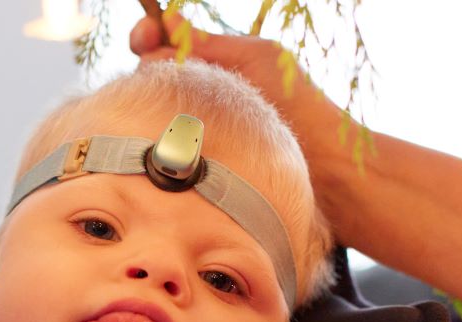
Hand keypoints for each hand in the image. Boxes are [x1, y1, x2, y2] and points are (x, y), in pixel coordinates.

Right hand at [128, 12, 336, 143]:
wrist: (322, 160)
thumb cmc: (296, 102)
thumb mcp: (255, 58)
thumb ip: (210, 43)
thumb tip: (168, 21)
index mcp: (215, 60)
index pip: (164, 40)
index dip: (147, 35)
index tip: (140, 39)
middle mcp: (200, 89)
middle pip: (153, 70)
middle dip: (152, 67)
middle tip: (166, 77)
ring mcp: (197, 123)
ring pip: (155, 103)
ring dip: (158, 99)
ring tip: (179, 110)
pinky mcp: (198, 156)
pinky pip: (167, 139)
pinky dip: (164, 132)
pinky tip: (175, 136)